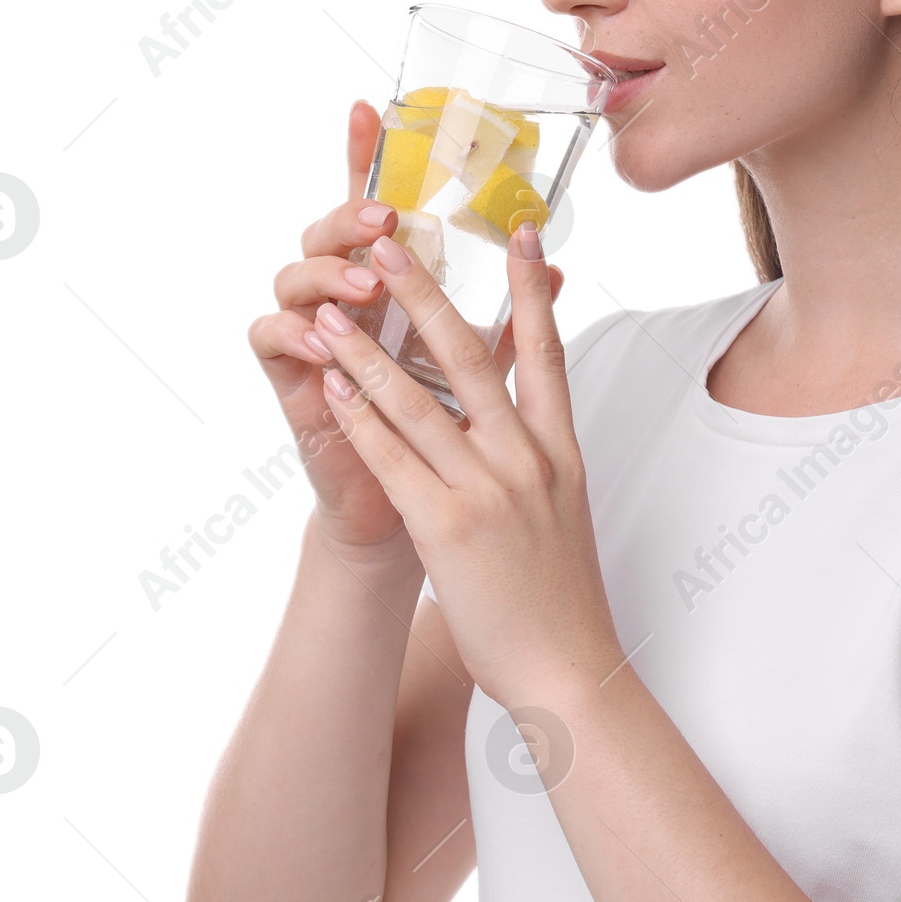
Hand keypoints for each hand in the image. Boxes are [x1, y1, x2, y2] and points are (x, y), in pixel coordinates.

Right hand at [248, 101, 561, 559]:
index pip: (374, 211)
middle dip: (349, 216)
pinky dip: (295, 333)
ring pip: (292, 277)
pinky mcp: (293, 383)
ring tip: (363, 286)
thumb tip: (556, 267)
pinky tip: (325, 340)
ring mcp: (314, 339)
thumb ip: (512, 320)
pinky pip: (270, 338)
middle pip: (326, 231)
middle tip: (383, 220)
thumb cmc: (446, 446)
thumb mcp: (484, 375)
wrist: (413, 521)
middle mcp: (347, 302)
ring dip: (326, 274)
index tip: (372, 109)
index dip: (366, 158)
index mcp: (391, 288)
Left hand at [306, 216, 613, 707]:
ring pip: (421, 402)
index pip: (550, 354)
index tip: (520, 234)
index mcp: (562, 454)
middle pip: (475, 357)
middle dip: (427, 294)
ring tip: (332, 311)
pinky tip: (332, 387)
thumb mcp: (566, 513)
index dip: (533, 290)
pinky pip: (394, 459)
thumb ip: (543, 460)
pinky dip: (360, 417)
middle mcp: (529, 461)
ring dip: (369, 350)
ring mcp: (489, 492)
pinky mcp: (448, 527)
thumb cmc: (560, 599)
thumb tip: (523, 422)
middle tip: (393, 242)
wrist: (568, 668)